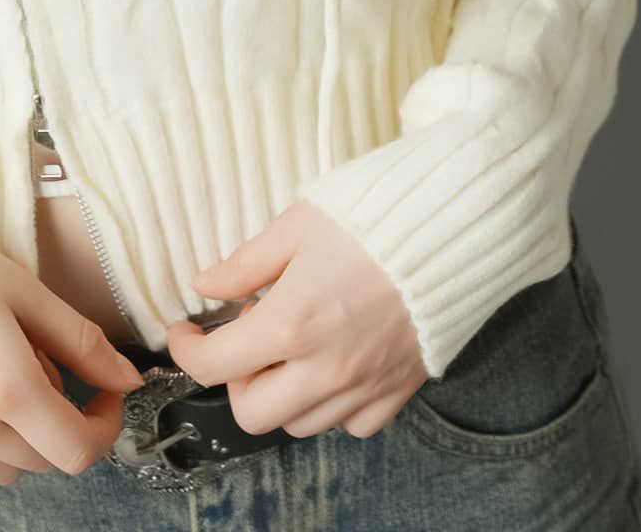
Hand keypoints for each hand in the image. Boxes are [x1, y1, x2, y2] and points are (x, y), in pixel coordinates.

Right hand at [0, 219, 143, 493]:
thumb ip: (85, 344)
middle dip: (60, 421)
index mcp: (7, 386)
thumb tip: (129, 380)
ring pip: (4, 470)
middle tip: (42, 365)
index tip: (102, 396)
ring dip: (19, 438)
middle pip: (44, 460)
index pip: (78, 450)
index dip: (103, 426)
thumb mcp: (30, 293)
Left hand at [163, 201, 427, 439]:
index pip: (213, 365)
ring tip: (293, 345)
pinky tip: (335, 363)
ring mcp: (363, 386)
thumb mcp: (298, 224)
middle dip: (237, 379)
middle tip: (247, 338)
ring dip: (283, 393)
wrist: (454, 227)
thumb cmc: (374, 215)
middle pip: (253, 413)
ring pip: (300, 424)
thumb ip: (246, 262)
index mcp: (290, 324)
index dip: (186, 349)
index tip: (187, 330)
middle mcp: (324, 369)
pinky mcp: (397, 391)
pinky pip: (352, 424)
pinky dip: (334, 404)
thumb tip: (205, 284)